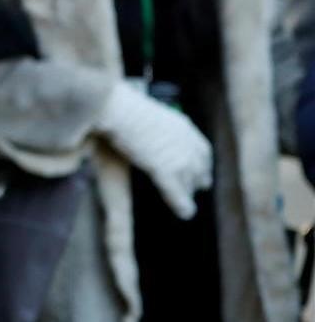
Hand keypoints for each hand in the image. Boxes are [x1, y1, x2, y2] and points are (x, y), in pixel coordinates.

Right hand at [95, 81, 212, 218]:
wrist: (120, 110)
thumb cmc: (122, 107)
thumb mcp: (145, 113)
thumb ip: (151, 125)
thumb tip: (139, 130)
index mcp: (183, 127)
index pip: (202, 150)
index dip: (201, 163)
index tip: (200, 170)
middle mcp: (187, 143)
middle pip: (200, 168)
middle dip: (198, 180)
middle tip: (196, 189)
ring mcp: (178, 157)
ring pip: (190, 183)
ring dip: (188, 194)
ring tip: (187, 206)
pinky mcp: (165, 171)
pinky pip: (178, 194)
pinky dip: (183, 205)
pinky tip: (185, 214)